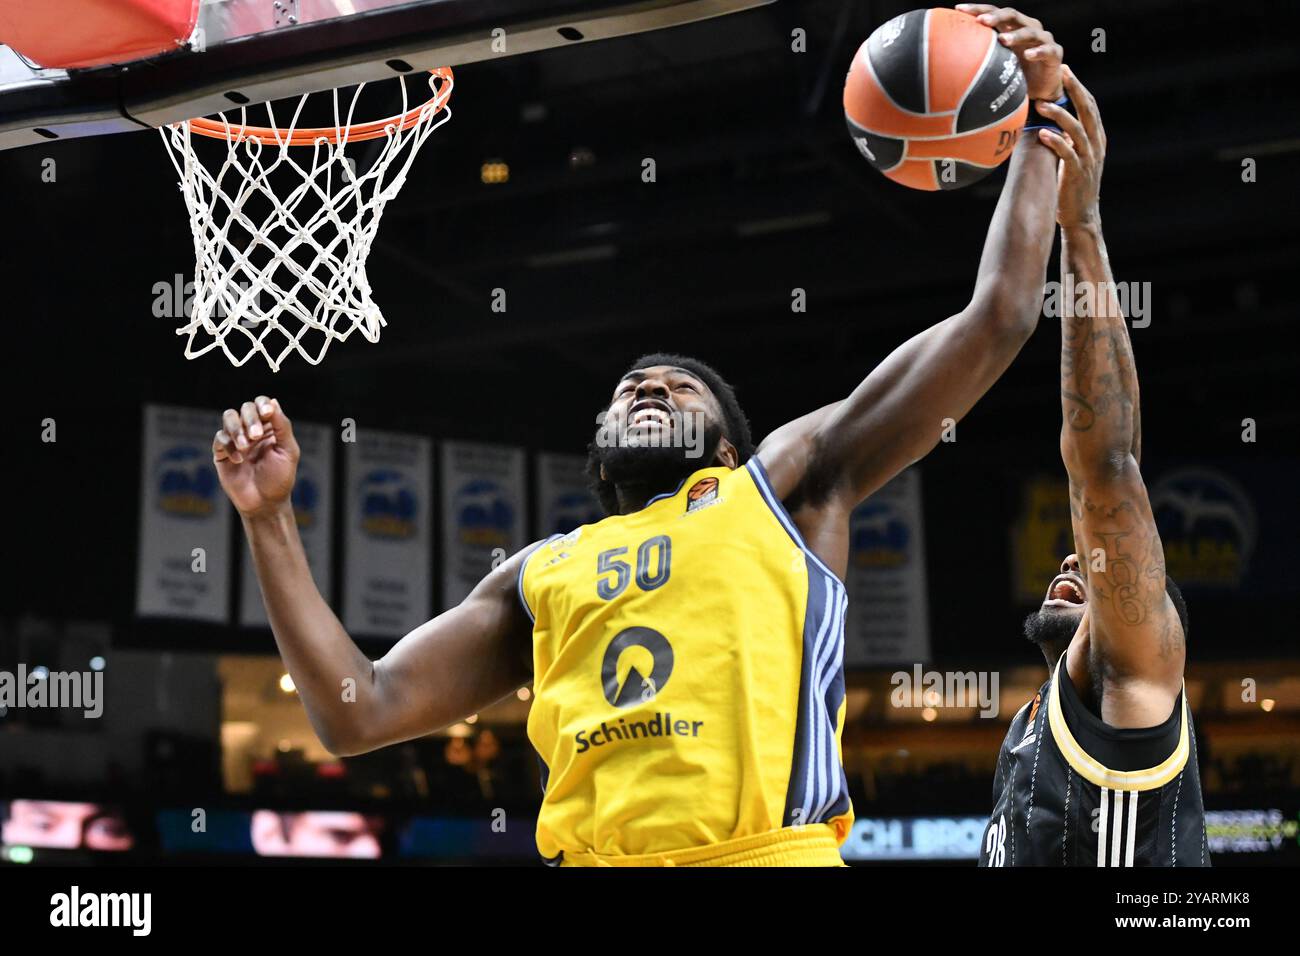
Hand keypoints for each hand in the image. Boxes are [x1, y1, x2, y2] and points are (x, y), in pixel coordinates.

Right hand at [213, 396, 299, 517]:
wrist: (265, 503)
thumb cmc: (280, 478)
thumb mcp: (288, 451)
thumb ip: (281, 426)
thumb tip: (274, 401)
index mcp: (270, 427)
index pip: (262, 404)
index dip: (263, 405)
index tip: (267, 414)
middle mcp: (252, 429)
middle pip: (245, 408)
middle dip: (251, 419)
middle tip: (257, 437)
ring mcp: (236, 440)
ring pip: (229, 417)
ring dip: (237, 429)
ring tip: (246, 447)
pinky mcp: (222, 452)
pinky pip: (220, 438)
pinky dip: (229, 446)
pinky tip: (239, 461)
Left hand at [956, 5, 1063, 101]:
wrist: (1042, 88)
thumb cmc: (1016, 73)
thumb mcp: (997, 62)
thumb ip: (982, 53)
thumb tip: (949, 54)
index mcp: (1012, 26)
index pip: (994, 12)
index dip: (978, 9)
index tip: (959, 9)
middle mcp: (1028, 27)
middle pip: (1012, 15)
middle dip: (995, 17)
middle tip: (980, 21)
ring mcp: (1043, 39)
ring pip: (1029, 32)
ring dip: (1015, 35)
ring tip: (1002, 40)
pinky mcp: (1054, 53)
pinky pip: (1046, 50)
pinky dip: (1037, 52)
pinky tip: (1028, 55)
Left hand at [1034, 66, 1104, 227]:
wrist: (1082, 216)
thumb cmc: (1073, 186)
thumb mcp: (1075, 157)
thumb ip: (1069, 139)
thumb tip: (1052, 121)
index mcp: (1097, 138)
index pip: (1091, 106)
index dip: (1079, 88)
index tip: (1066, 71)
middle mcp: (1096, 145)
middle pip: (1088, 111)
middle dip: (1075, 90)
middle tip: (1062, 73)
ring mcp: (1088, 159)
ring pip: (1077, 130)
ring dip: (1060, 115)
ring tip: (1042, 105)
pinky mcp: (1078, 174)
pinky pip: (1068, 154)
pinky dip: (1055, 142)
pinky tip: (1042, 134)